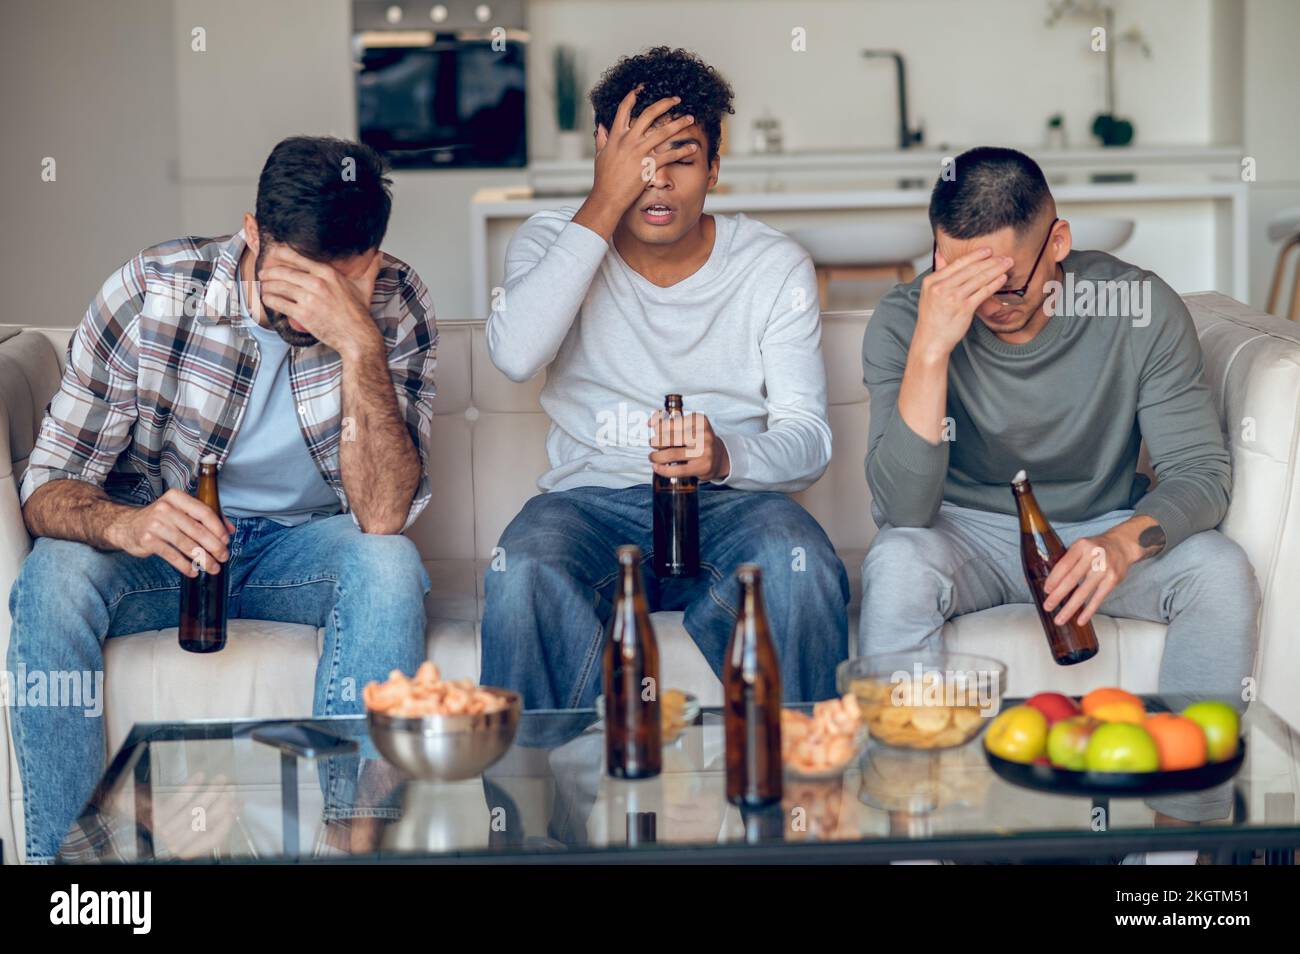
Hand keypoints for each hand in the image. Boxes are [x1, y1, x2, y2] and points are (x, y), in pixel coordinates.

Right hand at [106, 488, 233, 575]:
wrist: (126, 526)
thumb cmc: (159, 519)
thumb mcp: (180, 511)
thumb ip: (205, 517)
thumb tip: (230, 530)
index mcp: (177, 498)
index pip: (204, 512)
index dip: (218, 528)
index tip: (226, 540)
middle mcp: (166, 508)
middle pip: (197, 530)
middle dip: (214, 546)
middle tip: (223, 557)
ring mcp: (155, 524)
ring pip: (186, 544)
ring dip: (203, 558)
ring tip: (213, 567)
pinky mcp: (147, 539)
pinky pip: (172, 555)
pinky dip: (185, 565)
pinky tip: (193, 571)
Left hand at [259, 247, 382, 359]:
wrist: (358, 337)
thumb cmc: (359, 314)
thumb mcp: (365, 287)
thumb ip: (369, 269)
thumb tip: (379, 255)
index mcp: (328, 273)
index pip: (297, 257)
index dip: (281, 254)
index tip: (274, 254)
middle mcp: (317, 283)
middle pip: (283, 271)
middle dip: (269, 271)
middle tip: (264, 273)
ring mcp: (309, 299)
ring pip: (277, 286)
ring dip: (266, 285)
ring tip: (263, 286)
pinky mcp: (302, 314)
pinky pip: (278, 303)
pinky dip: (269, 300)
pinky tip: (267, 299)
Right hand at [573, 87, 699, 238]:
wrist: (607, 197)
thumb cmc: (603, 179)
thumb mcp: (600, 155)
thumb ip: (601, 138)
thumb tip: (601, 126)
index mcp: (616, 136)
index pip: (624, 109)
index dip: (633, 95)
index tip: (643, 88)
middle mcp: (628, 140)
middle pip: (649, 114)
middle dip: (665, 104)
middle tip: (677, 99)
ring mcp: (639, 152)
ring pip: (663, 132)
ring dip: (679, 123)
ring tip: (690, 118)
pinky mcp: (649, 165)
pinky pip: (670, 154)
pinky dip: (683, 150)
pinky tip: (693, 147)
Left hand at [649, 410, 728, 480]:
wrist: (719, 457)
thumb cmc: (698, 441)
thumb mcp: (690, 426)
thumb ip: (671, 422)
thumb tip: (650, 422)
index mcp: (699, 421)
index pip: (672, 422)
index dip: (658, 426)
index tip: (651, 428)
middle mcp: (703, 435)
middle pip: (671, 438)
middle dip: (656, 442)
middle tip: (652, 444)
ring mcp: (704, 451)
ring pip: (672, 454)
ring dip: (657, 456)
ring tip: (653, 457)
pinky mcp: (703, 467)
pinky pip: (678, 470)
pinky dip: (664, 470)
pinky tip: (657, 467)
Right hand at [913, 248, 1014, 359]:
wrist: (931, 340)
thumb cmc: (932, 318)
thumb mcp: (929, 292)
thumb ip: (938, 273)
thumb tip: (940, 254)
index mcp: (932, 281)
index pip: (958, 263)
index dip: (975, 255)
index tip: (988, 251)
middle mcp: (941, 287)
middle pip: (971, 269)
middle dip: (990, 261)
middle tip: (1004, 257)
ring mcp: (953, 298)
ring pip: (979, 279)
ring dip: (996, 270)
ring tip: (1007, 265)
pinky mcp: (964, 309)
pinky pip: (983, 292)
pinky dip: (994, 284)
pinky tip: (1002, 279)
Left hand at [1042, 531, 1137, 626]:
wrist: (1121, 546)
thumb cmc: (1095, 549)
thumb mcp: (1080, 547)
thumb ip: (1067, 561)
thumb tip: (1050, 584)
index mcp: (1081, 546)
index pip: (1064, 565)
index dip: (1054, 579)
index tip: (1046, 590)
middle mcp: (1093, 556)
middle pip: (1072, 579)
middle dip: (1058, 595)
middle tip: (1048, 607)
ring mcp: (1104, 568)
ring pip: (1084, 592)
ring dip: (1070, 608)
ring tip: (1060, 619)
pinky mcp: (1113, 579)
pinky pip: (1098, 598)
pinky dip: (1088, 611)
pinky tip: (1080, 620)